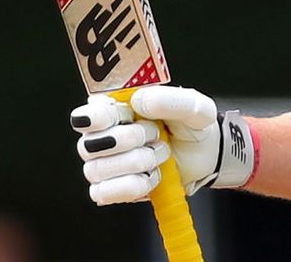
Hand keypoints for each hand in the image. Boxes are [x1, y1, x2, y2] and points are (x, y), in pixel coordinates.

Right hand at [71, 86, 253, 205]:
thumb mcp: (192, 106)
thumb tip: (139, 100)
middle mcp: (100, 136)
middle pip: (89, 145)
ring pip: (97, 169)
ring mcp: (103, 164)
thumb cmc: (191, 124)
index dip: (98, 118)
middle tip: (157, 133)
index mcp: (112, 108)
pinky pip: (105, 192)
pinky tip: (153, 175)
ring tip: (161, 153)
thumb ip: (170, 99)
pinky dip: (134, 185)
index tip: (127, 116)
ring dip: (137, 162)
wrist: (205, 154)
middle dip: (130, 139)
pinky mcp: (111, 189)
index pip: (85, 115)